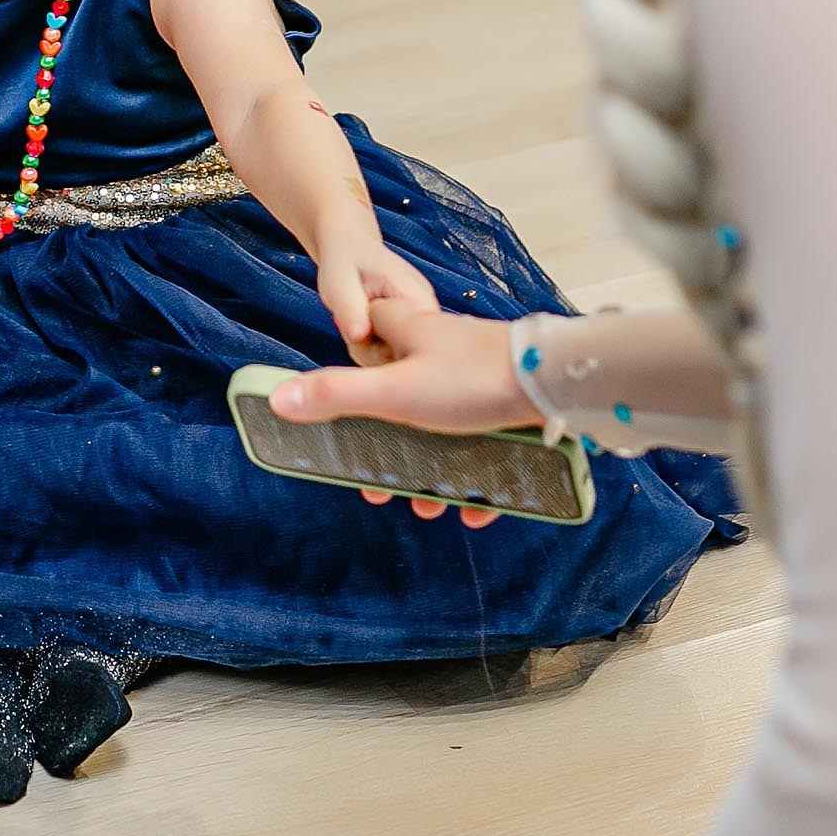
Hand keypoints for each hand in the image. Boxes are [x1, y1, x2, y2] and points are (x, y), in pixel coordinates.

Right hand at [271, 291, 538, 528]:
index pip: (369, 327)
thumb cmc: (474, 380)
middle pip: (401, 393)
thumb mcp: (395, 393)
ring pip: (442, 428)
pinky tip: (474, 509)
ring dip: (431, 472)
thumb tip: (277, 399)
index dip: (351, 355)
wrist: (559, 383)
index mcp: (409, 334)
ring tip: (430, 507)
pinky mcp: (509, 405)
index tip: (340, 396)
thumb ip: (338, 395)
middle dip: (388, 443)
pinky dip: (475, 479)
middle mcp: (442, 352)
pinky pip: (482, 446)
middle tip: (379, 482)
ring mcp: (477, 378)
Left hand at [312, 236, 437, 364]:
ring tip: (358, 327)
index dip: (387, 352)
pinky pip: (396, 355)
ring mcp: (423, 323)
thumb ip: (350, 309)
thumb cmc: (344, 261)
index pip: (419, 346)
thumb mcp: (340, 283)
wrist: (349, 249)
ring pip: (402, 360)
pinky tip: (364, 334)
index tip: (361, 334)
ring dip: (373, 353)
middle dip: (377, 355)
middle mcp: (428, 312)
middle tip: (355, 329)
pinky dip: (376, 351)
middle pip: (412, 359)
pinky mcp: (413, 332)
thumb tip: (359, 336)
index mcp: (418, 298)